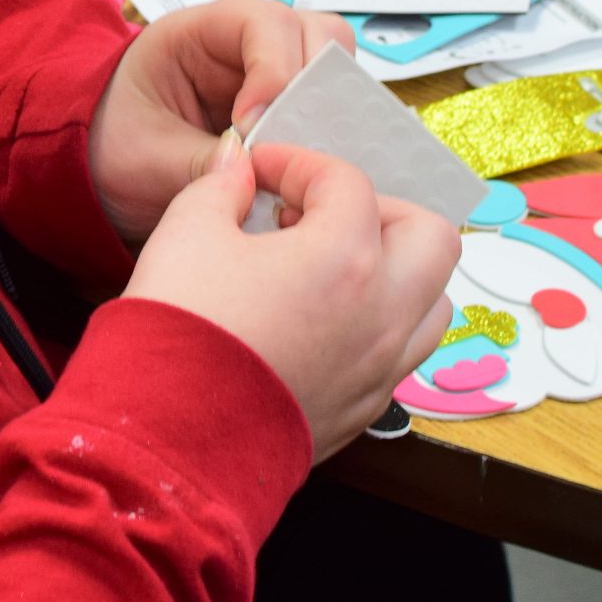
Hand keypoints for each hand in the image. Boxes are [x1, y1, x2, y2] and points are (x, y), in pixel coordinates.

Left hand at [87, 0, 353, 246]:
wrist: (105, 169)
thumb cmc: (115, 147)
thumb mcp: (146, 162)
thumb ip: (204, 163)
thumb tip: (262, 172)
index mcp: (197, 32)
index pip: (262, 23)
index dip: (272, 70)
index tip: (253, 124)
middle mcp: (242, 41)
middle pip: (313, 33)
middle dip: (311, 87)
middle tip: (291, 144)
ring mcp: (269, 72)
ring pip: (330, 65)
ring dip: (325, 108)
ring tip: (300, 155)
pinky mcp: (285, 107)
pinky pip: (325, 106)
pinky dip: (326, 131)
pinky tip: (306, 166)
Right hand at [125, 139, 458, 459]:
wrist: (169, 436)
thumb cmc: (182, 329)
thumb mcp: (187, 232)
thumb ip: (219, 186)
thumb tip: (236, 169)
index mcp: (345, 257)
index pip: (346, 184)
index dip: (298, 165)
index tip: (259, 172)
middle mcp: (383, 311)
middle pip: (429, 236)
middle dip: (379, 211)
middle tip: (320, 215)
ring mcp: (381, 366)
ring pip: (432, 301)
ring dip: (395, 271)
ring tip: (332, 268)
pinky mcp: (366, 408)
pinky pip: (401, 353)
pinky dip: (378, 324)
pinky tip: (322, 320)